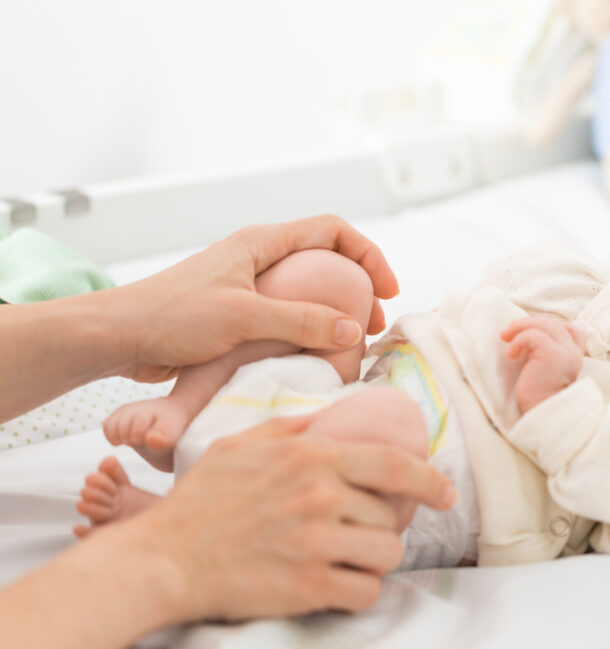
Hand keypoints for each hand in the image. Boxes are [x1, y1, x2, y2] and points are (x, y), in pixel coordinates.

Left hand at [107, 214, 399, 382]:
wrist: (120, 336)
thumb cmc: (173, 317)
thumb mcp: (244, 317)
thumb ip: (301, 322)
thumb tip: (352, 329)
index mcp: (262, 242)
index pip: (334, 230)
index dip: (368, 255)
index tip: (386, 290)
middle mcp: (259, 256)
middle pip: (327, 258)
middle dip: (358, 286)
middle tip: (371, 322)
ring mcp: (250, 283)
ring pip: (309, 287)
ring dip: (336, 310)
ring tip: (352, 341)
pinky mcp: (239, 311)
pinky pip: (289, 312)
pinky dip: (312, 327)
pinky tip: (316, 353)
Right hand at [129, 414, 456, 620]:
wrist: (164, 558)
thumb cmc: (201, 501)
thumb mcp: (244, 445)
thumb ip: (292, 428)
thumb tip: (330, 416)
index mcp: (311, 458)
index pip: (395, 463)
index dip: (429, 479)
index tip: (446, 492)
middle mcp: (321, 497)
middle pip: (390, 515)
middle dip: (381, 525)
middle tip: (356, 531)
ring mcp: (317, 543)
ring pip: (386, 553)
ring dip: (374, 558)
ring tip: (350, 557)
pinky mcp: (308, 585)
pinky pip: (366, 592)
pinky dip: (360, 591)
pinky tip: (341, 584)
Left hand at [501, 317, 586, 413]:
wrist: (542, 415)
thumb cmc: (537, 397)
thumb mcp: (543, 369)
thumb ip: (542, 353)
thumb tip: (520, 333)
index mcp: (574, 357)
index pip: (574, 331)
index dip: (552, 326)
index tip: (530, 332)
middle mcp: (572, 352)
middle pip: (552, 324)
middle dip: (528, 323)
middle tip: (508, 331)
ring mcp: (565, 352)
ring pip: (543, 325)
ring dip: (520, 328)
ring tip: (505, 338)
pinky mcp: (552, 354)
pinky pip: (533, 335)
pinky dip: (518, 340)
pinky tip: (511, 354)